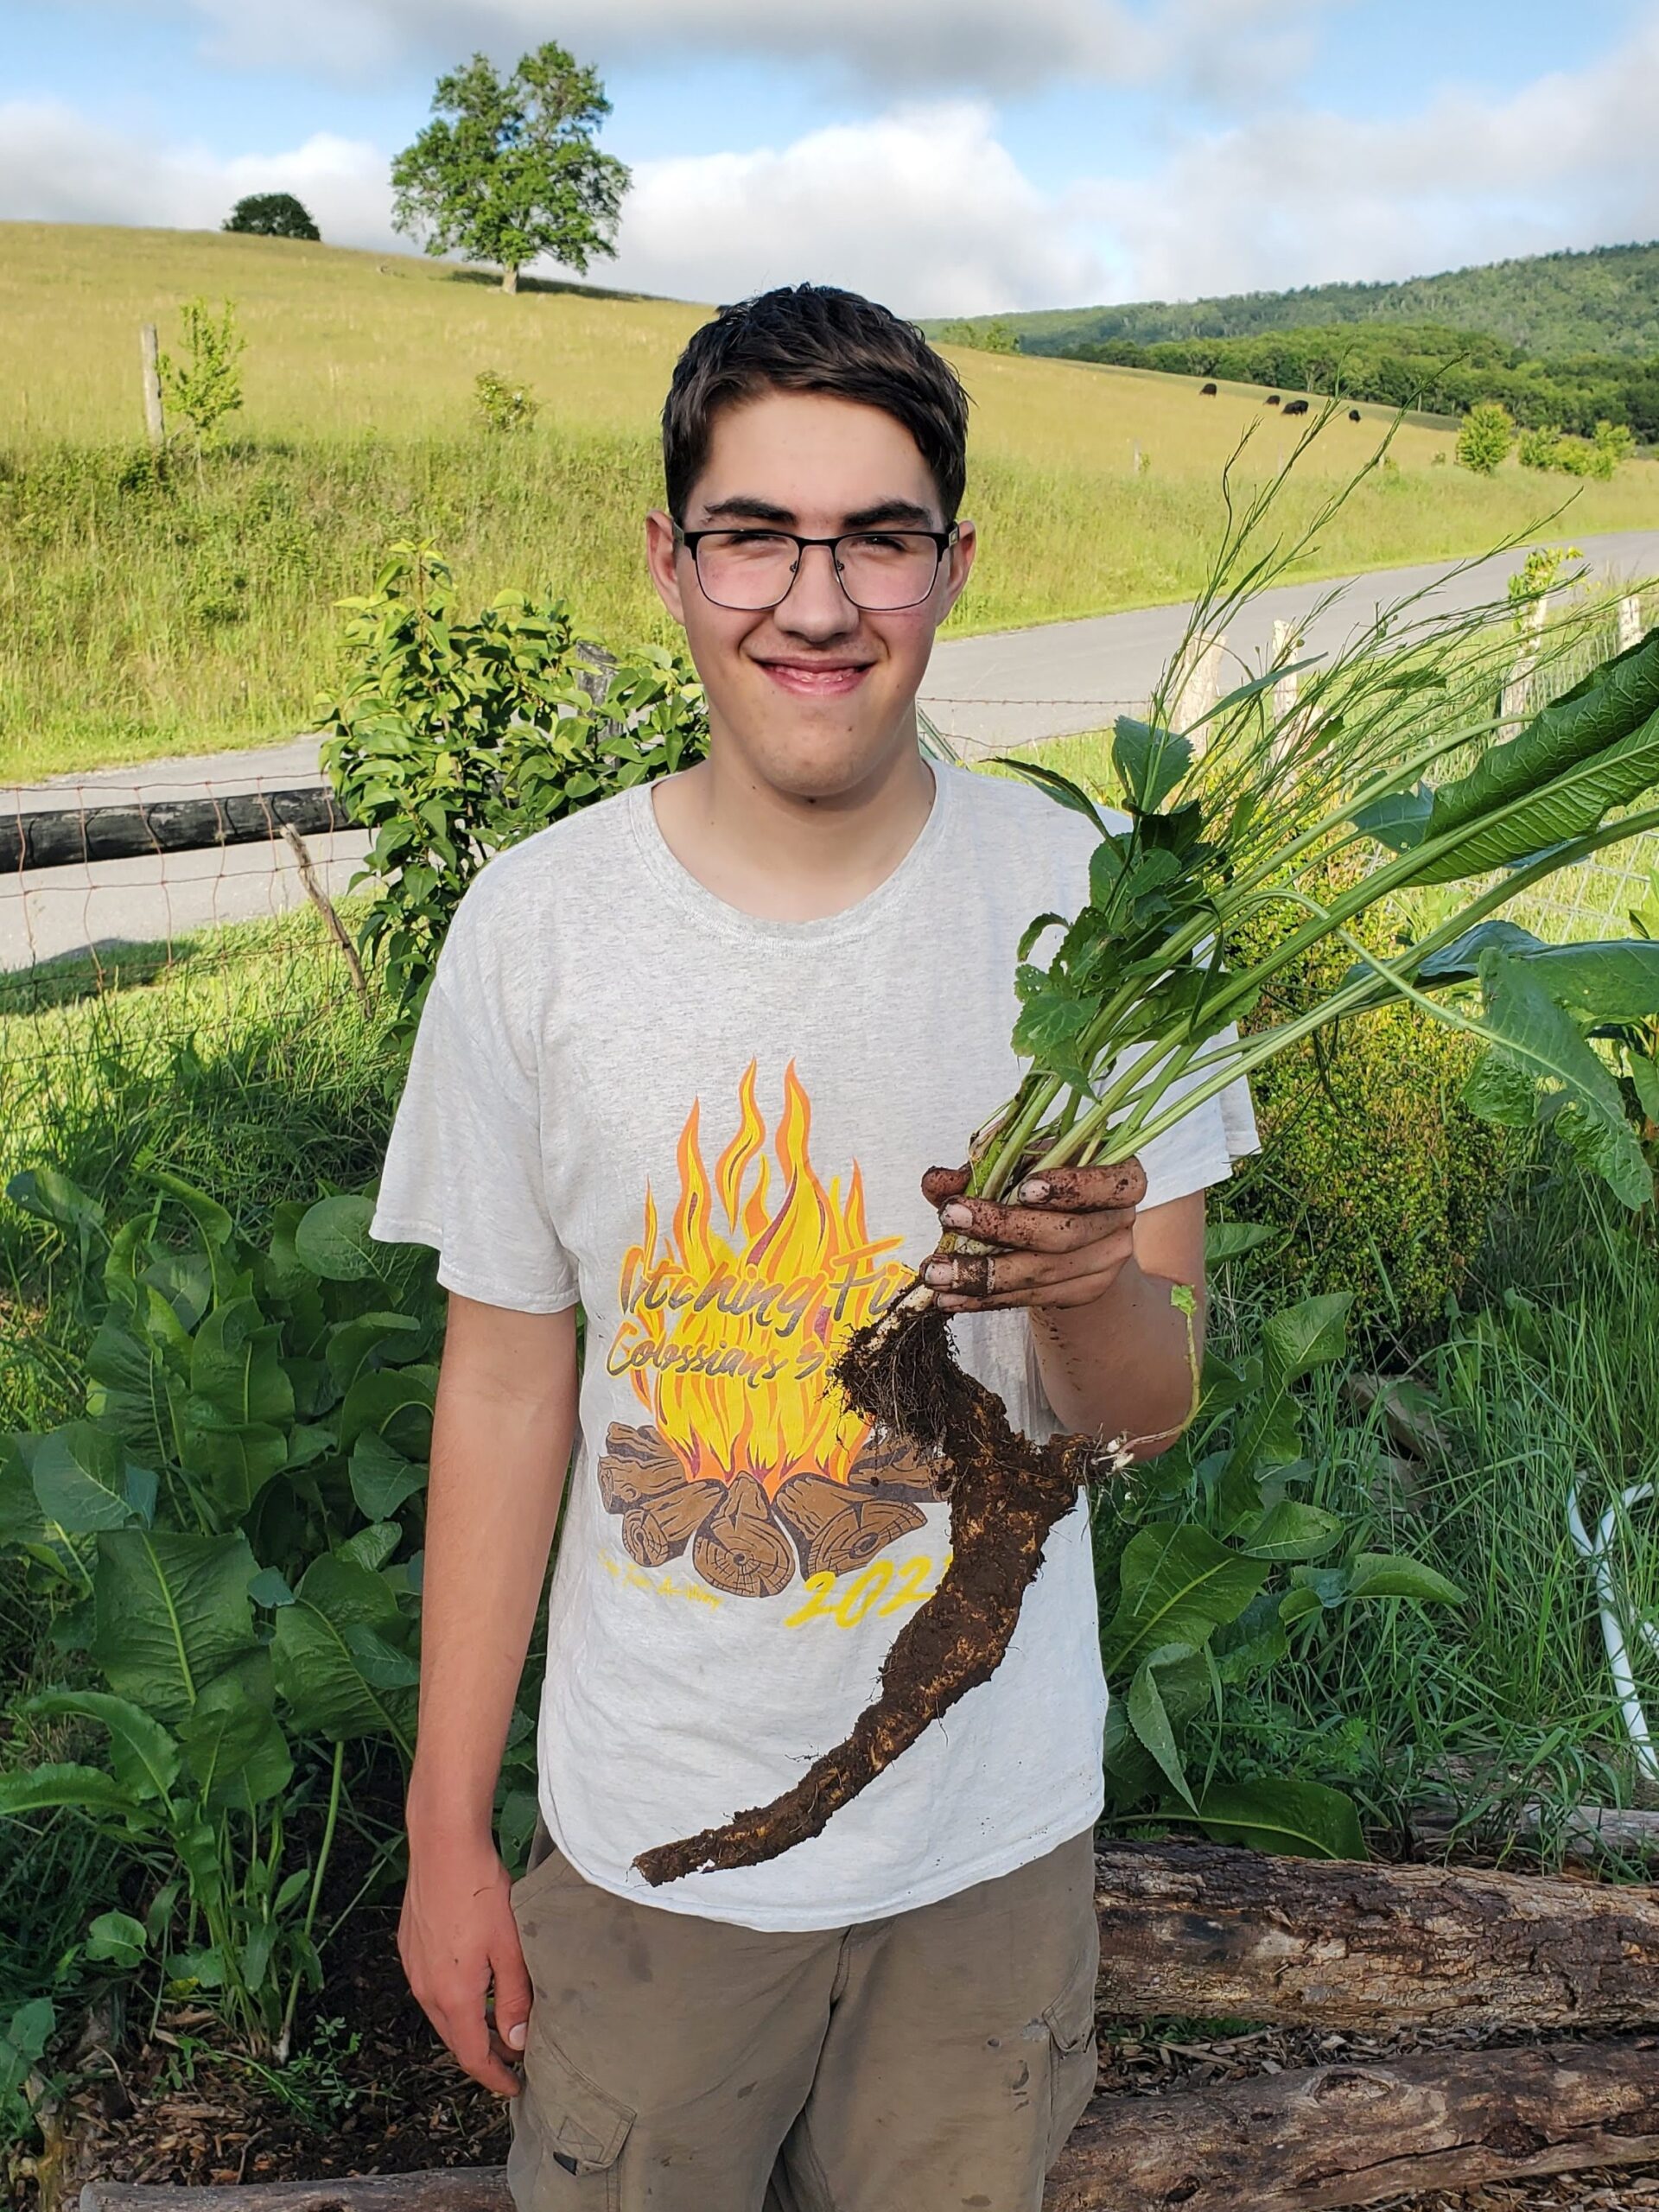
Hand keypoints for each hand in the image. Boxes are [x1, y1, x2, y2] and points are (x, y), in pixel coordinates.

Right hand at [399, 1825, 533, 2097]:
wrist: (442, 1846)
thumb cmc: (481, 1892)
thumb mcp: (510, 1948)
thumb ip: (514, 1998)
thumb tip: (517, 2040)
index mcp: (453, 1996)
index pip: (472, 2055)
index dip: (495, 2076)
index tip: (514, 2087)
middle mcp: (425, 1989)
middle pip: (454, 2038)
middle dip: (483, 2053)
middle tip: (514, 2056)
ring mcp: (413, 1967)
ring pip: (441, 2013)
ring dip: (468, 2025)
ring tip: (498, 2022)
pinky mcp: (409, 1946)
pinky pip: (431, 1986)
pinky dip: (453, 1998)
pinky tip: (474, 1982)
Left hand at [920, 1159, 1148, 1312]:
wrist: (1070, 1222)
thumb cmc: (1044, 1178)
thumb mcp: (1020, 1161)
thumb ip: (982, 1168)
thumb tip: (937, 1182)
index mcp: (1121, 1178)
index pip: (1106, 1185)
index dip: (1069, 1188)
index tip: (1023, 1189)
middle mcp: (1120, 1222)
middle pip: (1063, 1234)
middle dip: (1000, 1227)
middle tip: (949, 1218)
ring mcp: (1105, 1264)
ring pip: (1042, 1274)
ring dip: (983, 1275)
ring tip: (936, 1273)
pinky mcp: (1081, 1293)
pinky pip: (1030, 1299)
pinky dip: (985, 1299)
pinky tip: (951, 1297)